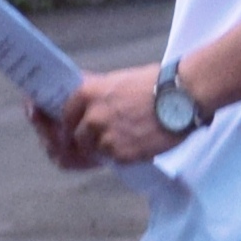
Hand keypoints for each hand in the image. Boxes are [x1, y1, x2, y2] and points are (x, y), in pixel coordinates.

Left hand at [34, 67, 177, 169]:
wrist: (183, 95)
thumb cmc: (154, 84)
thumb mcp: (116, 80)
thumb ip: (92, 92)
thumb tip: (73, 93)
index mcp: (86, 94)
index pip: (61, 116)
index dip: (57, 126)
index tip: (56, 130)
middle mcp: (91, 117)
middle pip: (72, 139)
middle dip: (74, 143)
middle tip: (80, 145)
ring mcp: (106, 138)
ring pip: (92, 151)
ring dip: (100, 149)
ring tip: (120, 139)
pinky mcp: (122, 154)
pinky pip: (112, 160)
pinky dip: (119, 155)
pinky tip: (133, 144)